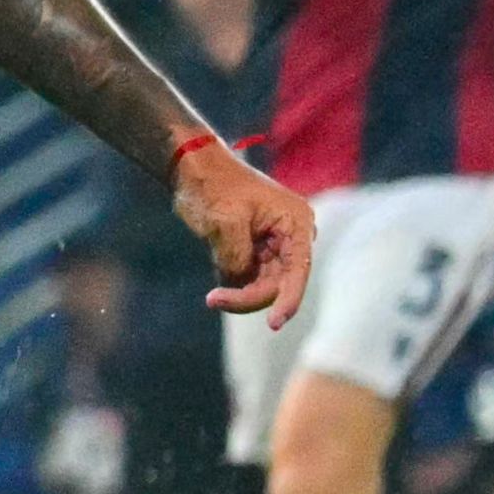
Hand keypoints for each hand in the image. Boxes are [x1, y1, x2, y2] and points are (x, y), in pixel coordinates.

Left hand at [173, 142, 312, 326]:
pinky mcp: (255, 254)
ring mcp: (273, 248)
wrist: (194, 170)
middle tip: (213, 299)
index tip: (275, 323)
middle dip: (248, 297)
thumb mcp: (224, 220)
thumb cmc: (212, 186)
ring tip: (212, 292)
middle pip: (278, 284)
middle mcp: (291, 237)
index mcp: (295, 223)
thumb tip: (240, 278)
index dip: (288, 300)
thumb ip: (237, 254)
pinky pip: (247, 281)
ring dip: (237, 294)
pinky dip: (231, 284)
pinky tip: (216, 262)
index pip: (298, 270)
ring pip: (262, 287)